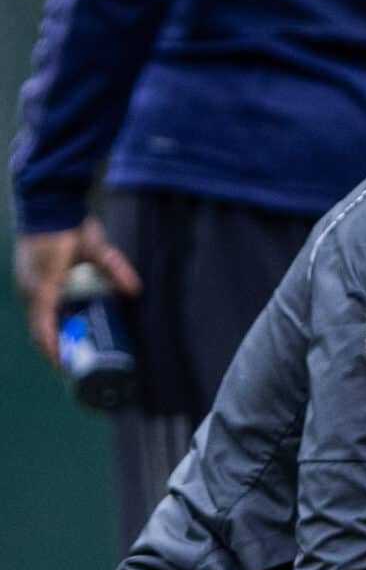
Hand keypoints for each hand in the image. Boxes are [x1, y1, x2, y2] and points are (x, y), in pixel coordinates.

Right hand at [14, 219, 140, 363]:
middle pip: (38, 327)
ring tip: (69, 352)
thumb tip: (134, 290)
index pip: (43, 326)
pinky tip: (63, 329)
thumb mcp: (96, 248)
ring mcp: (27, 283)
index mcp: (43, 285)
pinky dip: (48, 321)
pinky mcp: (29, 278)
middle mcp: (30, 288)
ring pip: (37, 318)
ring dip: (51, 335)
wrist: (48, 204)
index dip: (53, 349)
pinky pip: (37, 307)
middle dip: (54, 347)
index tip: (65, 365)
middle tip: (73, 364)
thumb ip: (114, 267)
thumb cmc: (69, 228)